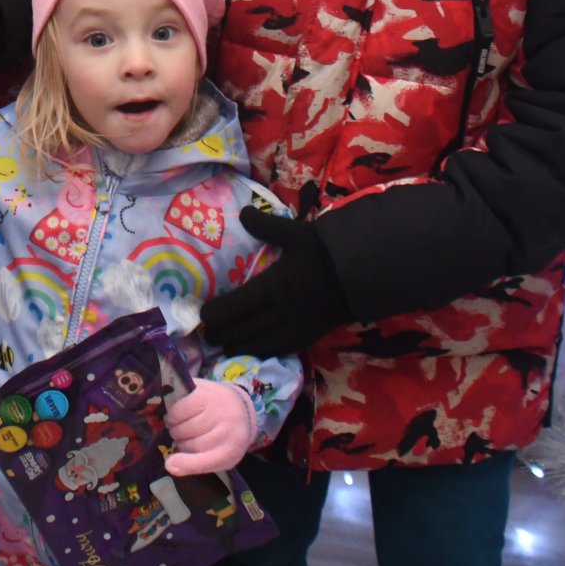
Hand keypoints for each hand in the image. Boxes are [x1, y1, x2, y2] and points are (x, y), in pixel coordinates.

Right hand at [164, 379, 257, 475]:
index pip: (205, 462)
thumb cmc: (225, 437)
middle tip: (187, 437)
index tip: (170, 464)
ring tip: (183, 425)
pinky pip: (178, 408)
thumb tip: (169, 465)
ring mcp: (216, 409)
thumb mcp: (219, 457)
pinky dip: (174, 414)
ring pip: (181, 426)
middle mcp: (225, 430)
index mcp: (229, 451)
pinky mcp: (205, 393)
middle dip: (182, 441)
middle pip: (187, 443)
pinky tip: (179, 414)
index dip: (185, 464)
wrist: (241, 408)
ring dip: (176, 427)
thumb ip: (196, 463)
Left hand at [199, 207, 351, 359]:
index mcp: (274, 285)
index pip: (236, 305)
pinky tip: (255, 352)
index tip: (203, 315)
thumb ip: (266, 226)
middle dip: (222, 335)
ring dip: (240, 348)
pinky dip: (265, 353)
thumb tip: (243, 212)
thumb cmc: (324, 251)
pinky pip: (282, 350)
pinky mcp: (310, 336)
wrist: (361, 272)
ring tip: (225, 347)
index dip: (216, 314)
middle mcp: (281, 311)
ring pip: (260, 345)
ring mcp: (296, 327)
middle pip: (244, 330)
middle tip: (207, 336)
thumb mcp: (295, 233)